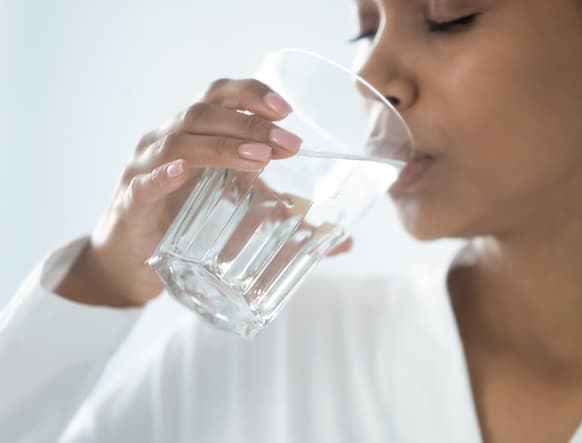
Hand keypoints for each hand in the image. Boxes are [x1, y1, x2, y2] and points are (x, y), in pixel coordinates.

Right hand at [56, 79, 352, 307]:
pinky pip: (143, 183)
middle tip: (290, 144)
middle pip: (205, 112)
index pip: (221, 96)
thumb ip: (288, 220)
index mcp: (195, 133)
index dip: (252, 94)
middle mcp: (167, 140)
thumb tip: (345, 242)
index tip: (287, 110)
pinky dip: (163, 175)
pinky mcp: (131, 202)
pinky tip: (181, 172)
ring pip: (179, 140)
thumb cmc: (187, 222)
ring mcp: (145, 168)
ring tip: (259, 159)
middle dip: (251, 123)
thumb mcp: (241, 212)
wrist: (133, 263)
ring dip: (222, 145)